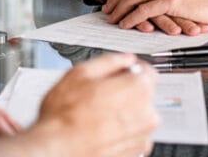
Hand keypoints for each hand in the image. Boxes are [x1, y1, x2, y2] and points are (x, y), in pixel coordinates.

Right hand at [37, 54, 157, 156]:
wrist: (59, 148)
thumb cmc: (66, 115)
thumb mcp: (81, 72)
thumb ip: (109, 61)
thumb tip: (123, 59)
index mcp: (137, 88)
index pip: (147, 71)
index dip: (131, 68)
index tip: (121, 71)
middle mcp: (147, 113)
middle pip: (142, 93)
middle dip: (125, 91)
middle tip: (100, 93)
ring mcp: (143, 135)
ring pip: (138, 114)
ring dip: (123, 111)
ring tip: (97, 113)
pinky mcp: (136, 151)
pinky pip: (133, 133)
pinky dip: (121, 130)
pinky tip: (101, 128)